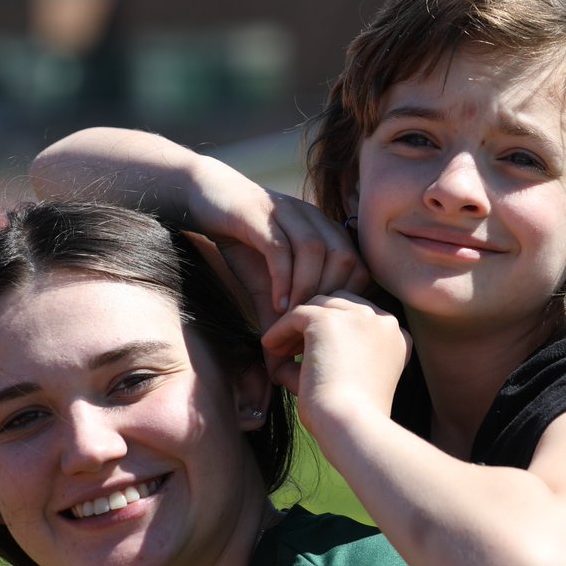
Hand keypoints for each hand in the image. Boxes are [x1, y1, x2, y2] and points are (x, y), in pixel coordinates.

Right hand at [184, 160, 368, 329]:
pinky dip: (283, 277)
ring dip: (307, 288)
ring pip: (315, 250)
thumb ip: (279, 318)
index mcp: (326, 232)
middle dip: (330, 298)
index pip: (358, 267)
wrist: (207, 199)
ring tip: (293, 318)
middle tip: (311, 328)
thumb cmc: (243, 244)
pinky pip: (281, 246)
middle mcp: (314, 219)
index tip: (328, 330)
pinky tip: (276, 303)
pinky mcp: (260, 215)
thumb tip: (278, 366)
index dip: (348, 302)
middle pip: (344, 257)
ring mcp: (289, 213)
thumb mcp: (265, 286)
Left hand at [261, 292, 410, 434]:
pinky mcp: (327, 320)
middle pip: (339, 305)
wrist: (351, 424)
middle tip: (292, 350)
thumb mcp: (354, 382)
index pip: (359, 318)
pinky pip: (296, 315)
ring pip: (317, 307)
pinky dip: (280, 332)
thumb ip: (334, 361)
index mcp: (396, 337)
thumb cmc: (352, 416)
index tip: (311, 353)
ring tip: (279, 353)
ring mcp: (357, 316)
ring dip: (297, 329)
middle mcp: (383, 321)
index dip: (333, 333)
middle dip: (315, 325)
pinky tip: (270, 350)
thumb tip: (291, 355)